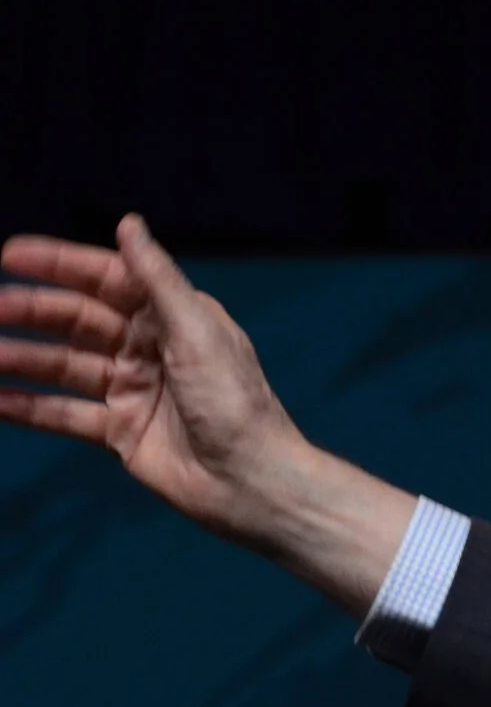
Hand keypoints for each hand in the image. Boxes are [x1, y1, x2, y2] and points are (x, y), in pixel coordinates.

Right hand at [0, 214, 414, 613]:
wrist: (251, 482)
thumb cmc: (236, 403)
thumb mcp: (198, 333)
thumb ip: (158, 280)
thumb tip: (129, 223)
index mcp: (175, 318)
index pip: (109, 280)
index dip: (61, 264)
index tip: (10, 255)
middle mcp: (151, 349)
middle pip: (80, 321)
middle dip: (33, 311)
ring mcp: (134, 390)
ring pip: (66, 366)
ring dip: (23, 358)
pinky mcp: (121, 431)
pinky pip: (65, 414)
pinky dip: (29, 406)